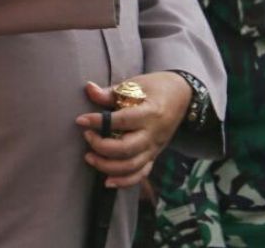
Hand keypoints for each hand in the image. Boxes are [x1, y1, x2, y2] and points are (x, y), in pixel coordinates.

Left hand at [74, 72, 192, 188]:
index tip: (81, 120)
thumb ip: (112, 92)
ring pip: (131, 166)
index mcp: (150, 113)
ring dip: (107, 166)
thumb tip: (89, 89)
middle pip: (126, 149)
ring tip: (89, 157)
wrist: (183, 96)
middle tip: (87, 136)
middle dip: (102, 147)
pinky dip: (124, 181)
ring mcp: (155, 148)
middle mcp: (153, 134)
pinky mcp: (154, 156)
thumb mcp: (136, 83)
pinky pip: (141, 174)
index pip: (122, 121)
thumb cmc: (157, 87)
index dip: (99, 122)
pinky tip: (107, 181)